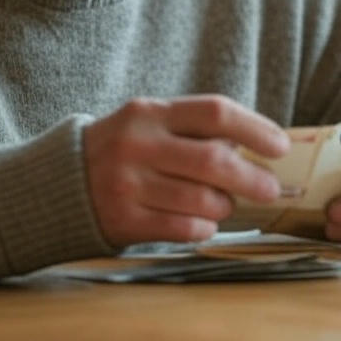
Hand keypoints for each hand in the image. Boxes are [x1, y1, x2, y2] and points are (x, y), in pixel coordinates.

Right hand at [83, 95, 288, 247]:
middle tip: (271, 189)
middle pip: (214, 160)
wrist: (59, 183)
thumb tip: (256, 148)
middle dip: (252, 178)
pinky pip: (184, 228)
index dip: (255, 129)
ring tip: (225, 205)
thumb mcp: (149, 124)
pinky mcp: (125, 219)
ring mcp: (129, 183)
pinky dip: (205, 227)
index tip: (280, 146)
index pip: (214, 112)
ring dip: (225, 206)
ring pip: (202, 199)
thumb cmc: (123, 150)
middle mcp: (138, 144)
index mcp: (149, 112)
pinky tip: (203, 222)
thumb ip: (193, 130)